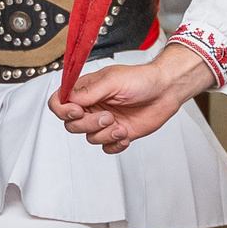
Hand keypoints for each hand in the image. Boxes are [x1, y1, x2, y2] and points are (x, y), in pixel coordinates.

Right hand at [52, 42, 215, 152]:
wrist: (166, 91)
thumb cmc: (142, 80)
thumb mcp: (114, 80)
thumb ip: (90, 91)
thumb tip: (70, 99)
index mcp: (86, 90)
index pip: (60, 102)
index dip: (63, 111)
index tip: (77, 112)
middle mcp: (92, 106)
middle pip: (72, 125)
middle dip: (88, 124)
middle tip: (107, 117)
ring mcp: (104, 121)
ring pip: (90, 138)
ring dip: (105, 134)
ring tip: (120, 124)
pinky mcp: (117, 133)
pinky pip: (106, 147)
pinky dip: (114, 144)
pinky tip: (125, 134)